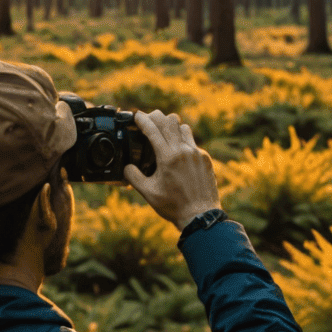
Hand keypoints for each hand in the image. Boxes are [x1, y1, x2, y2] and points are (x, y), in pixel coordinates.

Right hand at [124, 110, 220, 230]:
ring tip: (163, 132)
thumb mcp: (148, 193)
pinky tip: (177, 151)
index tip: (137, 115)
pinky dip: (182, 141)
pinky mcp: (205, 159)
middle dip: (156, 116)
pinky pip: (192, 142)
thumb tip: (126, 167)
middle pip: (169, 121)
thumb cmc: (173, 206)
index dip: (142, 119)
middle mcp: (183, 151)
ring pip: (183, 127)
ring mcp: (196, 153)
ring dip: (171, 126)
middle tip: (148, 118)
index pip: (152, 129)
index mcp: (167, 157)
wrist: (201, 216)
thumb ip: (133, 177)